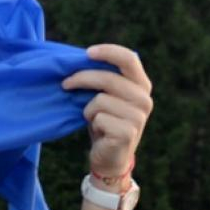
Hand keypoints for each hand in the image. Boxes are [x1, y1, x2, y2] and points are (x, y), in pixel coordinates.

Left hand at [62, 44, 152, 178]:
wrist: (110, 158)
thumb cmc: (105, 122)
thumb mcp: (107, 98)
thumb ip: (103, 80)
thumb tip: (81, 59)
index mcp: (142, 86)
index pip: (129, 59)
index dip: (108, 52)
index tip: (87, 52)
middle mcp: (144, 99)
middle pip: (108, 78)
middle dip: (81, 79)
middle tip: (65, 84)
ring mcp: (138, 117)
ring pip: (100, 100)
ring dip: (88, 109)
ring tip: (94, 118)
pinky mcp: (127, 132)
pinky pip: (98, 118)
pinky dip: (92, 123)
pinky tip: (100, 131)